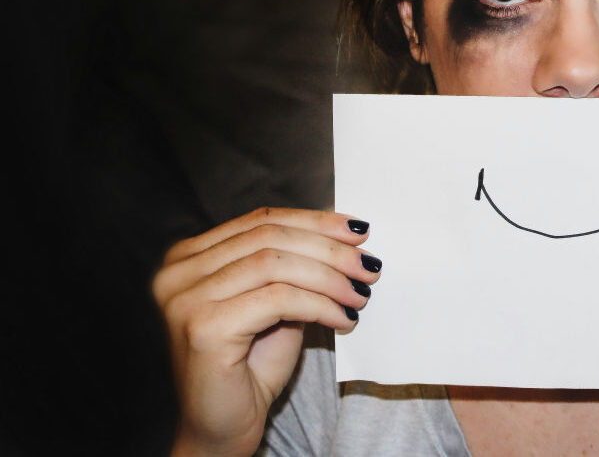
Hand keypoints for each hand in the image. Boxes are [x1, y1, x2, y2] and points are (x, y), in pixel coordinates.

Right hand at [153, 208, 380, 456]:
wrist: (222, 428)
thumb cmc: (249, 368)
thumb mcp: (276, 304)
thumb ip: (294, 267)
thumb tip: (345, 235)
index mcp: (189, 257)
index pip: (261, 221)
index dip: (315, 222)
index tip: (359, 231)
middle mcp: (177, 272)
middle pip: (269, 238)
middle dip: (329, 248)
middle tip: (369, 266)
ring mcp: (185, 299)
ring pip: (276, 264)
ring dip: (330, 278)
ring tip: (360, 294)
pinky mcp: (203, 327)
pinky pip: (279, 300)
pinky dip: (321, 305)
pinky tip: (343, 318)